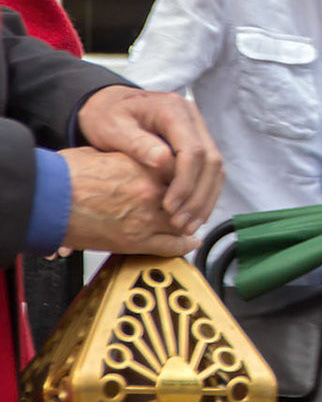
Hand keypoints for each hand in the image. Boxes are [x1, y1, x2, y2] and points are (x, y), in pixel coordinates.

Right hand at [59, 147, 198, 255]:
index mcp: (147, 167)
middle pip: (187, 199)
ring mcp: (146, 219)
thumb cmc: (69, 174)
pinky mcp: (135, 242)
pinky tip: (189, 243)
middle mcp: (153, 192)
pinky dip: (184, 245)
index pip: (184, 172)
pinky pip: (170, 246)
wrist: (49, 199)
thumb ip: (133, 160)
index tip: (189, 181)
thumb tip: (141, 162)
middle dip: (190, 202)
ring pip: (182, 223)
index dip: (187, 178)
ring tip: (192, 224)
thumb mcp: (108, 155)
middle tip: (193, 205)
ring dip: (188, 224)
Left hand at [74, 86, 223, 232]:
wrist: (108, 105)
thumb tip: (163, 161)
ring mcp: (198, 130)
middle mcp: (193, 118)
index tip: (170, 207)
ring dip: (204, 199)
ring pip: (215, 168)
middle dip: (198, 196)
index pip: (193, 150)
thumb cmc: (106, 116)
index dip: (186, 182)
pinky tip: (191, 213)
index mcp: (173, 110)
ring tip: (187, 225)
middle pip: (211, 161)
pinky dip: (203, 194)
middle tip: (181, 224)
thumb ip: (137, 143)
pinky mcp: (197, 142)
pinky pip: (209, 171)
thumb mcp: (112, 127)